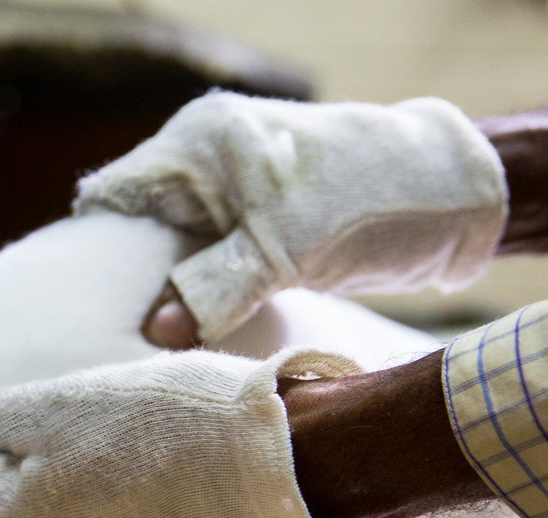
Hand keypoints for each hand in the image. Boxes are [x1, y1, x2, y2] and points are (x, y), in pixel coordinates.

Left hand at [0, 349, 370, 517]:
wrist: (285, 466)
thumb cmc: (162, 426)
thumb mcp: (51, 405)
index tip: (9, 396)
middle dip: (17, 450)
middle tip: (78, 406)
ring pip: (45, 510)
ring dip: (64, 467)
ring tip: (122, 431)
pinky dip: (108, 491)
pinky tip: (151, 459)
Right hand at [76, 93, 506, 345]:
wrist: (454, 197)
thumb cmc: (370, 202)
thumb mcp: (284, 252)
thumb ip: (213, 289)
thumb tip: (152, 332)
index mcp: (200, 142)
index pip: (114, 196)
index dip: (97, 249)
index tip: (93, 308)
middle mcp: (205, 160)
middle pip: (136, 225)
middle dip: (129, 279)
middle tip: (116, 339)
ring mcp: (231, 192)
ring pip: (170, 250)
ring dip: (167, 294)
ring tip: (152, 345)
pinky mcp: (255, 226)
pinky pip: (204, 263)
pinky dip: (199, 296)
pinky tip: (194, 333)